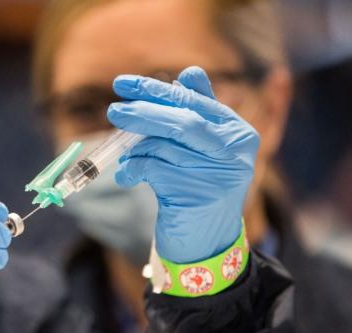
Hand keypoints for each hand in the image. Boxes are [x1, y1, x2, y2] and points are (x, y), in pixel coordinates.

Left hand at [109, 66, 258, 262]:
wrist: (206, 242)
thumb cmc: (198, 188)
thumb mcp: (202, 149)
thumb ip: (197, 113)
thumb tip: (187, 72)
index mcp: (238, 131)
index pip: (193, 101)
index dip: (156, 90)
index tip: (123, 84)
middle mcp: (235, 150)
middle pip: (181, 121)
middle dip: (142, 113)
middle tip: (113, 110)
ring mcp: (221, 173)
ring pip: (164, 146)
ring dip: (135, 149)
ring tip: (124, 156)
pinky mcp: (200, 195)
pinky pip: (155, 170)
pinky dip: (134, 168)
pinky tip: (126, 175)